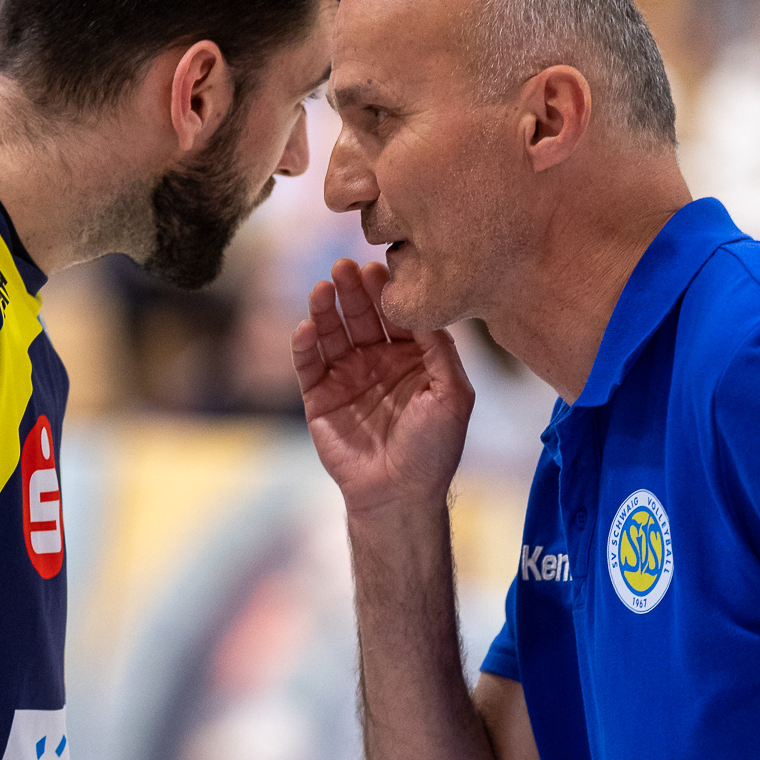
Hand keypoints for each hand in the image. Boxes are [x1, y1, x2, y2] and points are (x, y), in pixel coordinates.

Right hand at [293, 258, 472, 514]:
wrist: (399, 494)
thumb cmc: (434, 449)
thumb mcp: (453, 396)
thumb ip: (442, 351)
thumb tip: (427, 309)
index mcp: (413, 357)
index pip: (397, 315)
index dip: (388, 292)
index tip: (379, 267)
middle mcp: (378, 361)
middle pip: (363, 316)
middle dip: (355, 291)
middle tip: (345, 266)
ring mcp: (347, 376)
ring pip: (333, 333)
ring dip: (327, 309)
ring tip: (323, 287)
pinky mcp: (319, 396)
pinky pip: (308, 364)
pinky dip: (305, 344)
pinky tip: (307, 326)